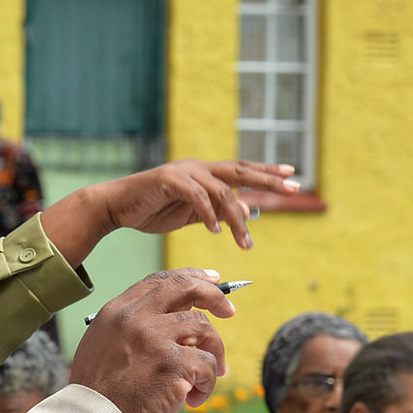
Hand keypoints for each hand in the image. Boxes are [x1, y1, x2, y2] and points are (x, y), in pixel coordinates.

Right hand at [71, 269, 232, 412]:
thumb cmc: (100, 395)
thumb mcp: (104, 346)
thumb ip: (133, 327)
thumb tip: (177, 317)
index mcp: (117, 311)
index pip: (161, 281)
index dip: (191, 277)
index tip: (211, 281)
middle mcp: (136, 318)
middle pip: (187, 289)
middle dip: (215, 296)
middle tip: (229, 311)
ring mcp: (155, 338)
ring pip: (205, 330)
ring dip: (213, 356)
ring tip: (205, 380)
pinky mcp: (173, 364)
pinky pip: (208, 365)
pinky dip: (208, 385)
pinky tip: (193, 400)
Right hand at [98, 159, 300, 249]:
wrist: (118, 206)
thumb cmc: (155, 210)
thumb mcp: (194, 214)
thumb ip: (219, 212)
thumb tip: (247, 212)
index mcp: (207, 173)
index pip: (243, 170)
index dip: (268, 172)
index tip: (293, 176)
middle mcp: (199, 168)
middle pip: (240, 171)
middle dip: (268, 180)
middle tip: (293, 188)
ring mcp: (184, 172)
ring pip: (221, 191)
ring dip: (235, 219)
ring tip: (244, 243)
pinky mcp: (167, 180)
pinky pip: (196, 197)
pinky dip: (209, 214)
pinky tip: (217, 231)